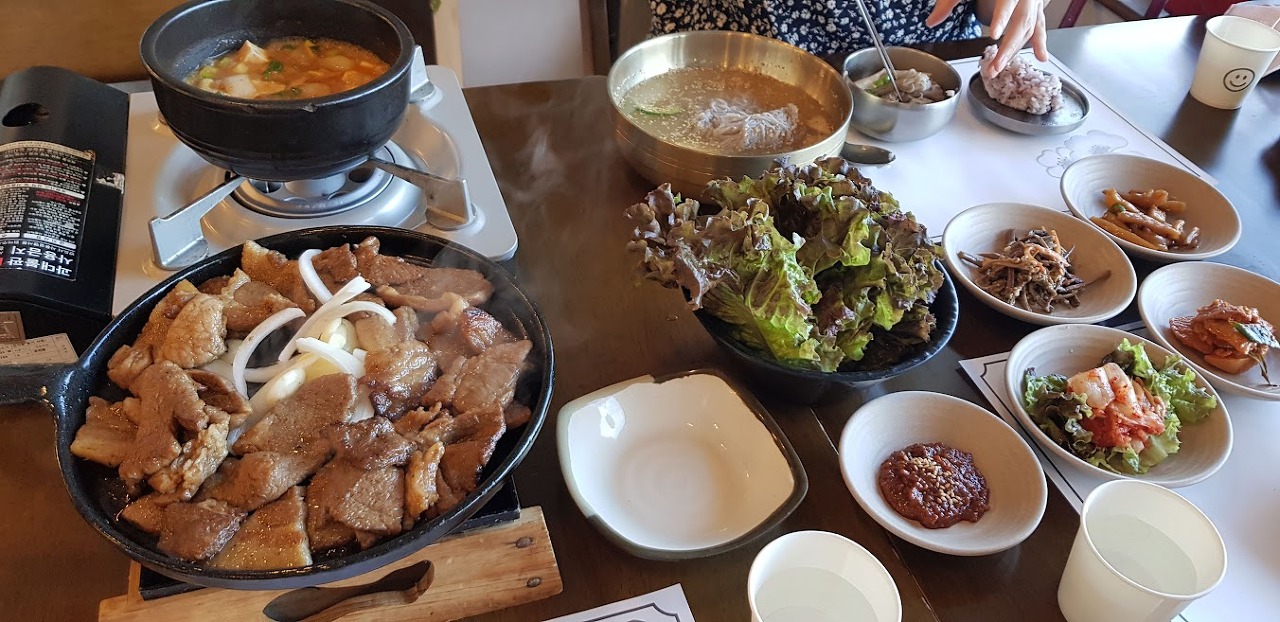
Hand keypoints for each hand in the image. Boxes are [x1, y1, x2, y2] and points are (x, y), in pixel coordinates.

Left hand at [926, 0, 1049, 77]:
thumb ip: (948, 2)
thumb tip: (931, 22)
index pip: (1007, 3)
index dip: (1002, 18)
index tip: (994, 34)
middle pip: (1021, 22)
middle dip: (1007, 48)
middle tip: (994, 66)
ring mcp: (1033, 1)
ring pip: (1030, 27)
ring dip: (1015, 51)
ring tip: (999, 68)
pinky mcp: (1035, 6)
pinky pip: (1040, 25)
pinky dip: (1040, 42)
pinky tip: (1041, 57)